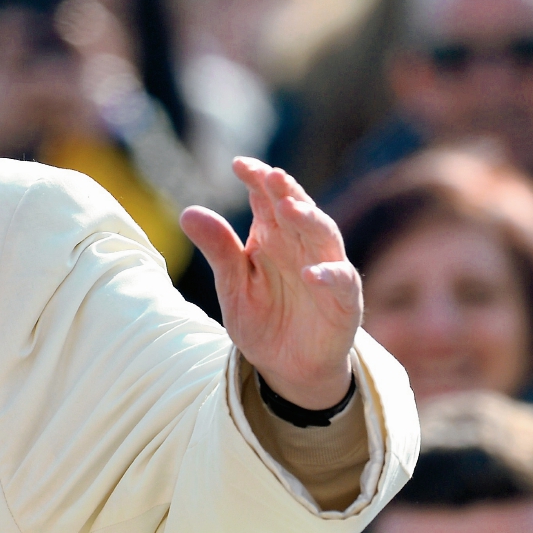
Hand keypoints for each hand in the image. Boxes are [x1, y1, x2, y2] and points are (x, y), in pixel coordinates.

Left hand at [179, 158, 360, 409]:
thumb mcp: (232, 286)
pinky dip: (329, 276)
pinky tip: (311, 274)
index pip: (266, 198)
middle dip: (286, 190)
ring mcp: (326, 271)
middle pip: (297, 209)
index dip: (257, 178)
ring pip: (324, 236)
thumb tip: (188, 212)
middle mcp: (301, 246)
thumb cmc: (262, 319)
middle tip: (271, 175)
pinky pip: (342, 283)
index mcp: (272, 236)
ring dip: (310, 220)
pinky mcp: (344, 303)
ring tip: (290, 208)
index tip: (239, 164)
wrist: (286, 368)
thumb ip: (218, 250)